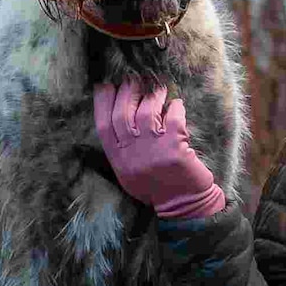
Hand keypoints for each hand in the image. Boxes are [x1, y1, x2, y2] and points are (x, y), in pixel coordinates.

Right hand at [91, 80, 227, 221]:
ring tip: (158, 89)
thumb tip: (121, 111)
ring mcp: (153, 151)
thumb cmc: (156, 187)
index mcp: (118, 159)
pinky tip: (177, 105)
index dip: (102, 102)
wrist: (183, 205)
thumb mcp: (128, 172)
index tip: (106, 84)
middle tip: (135, 79)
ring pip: (147, 112)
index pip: (103, 125)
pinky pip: (173, 117)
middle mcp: (132, 154)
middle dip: (128, 91)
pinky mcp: (175, 149)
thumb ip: (122, 147)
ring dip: (153, 96)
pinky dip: (175, 107)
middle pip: (123, 114)